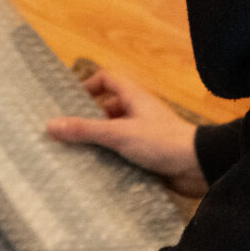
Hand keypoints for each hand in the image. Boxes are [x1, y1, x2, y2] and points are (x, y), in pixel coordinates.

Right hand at [46, 68, 206, 196]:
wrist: (198, 167)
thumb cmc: (162, 142)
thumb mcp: (119, 134)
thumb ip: (86, 130)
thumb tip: (51, 125)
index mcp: (134, 97)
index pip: (107, 80)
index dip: (87, 86)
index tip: (68, 102)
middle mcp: (139, 112)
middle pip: (107, 108)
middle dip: (87, 120)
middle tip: (64, 133)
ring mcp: (144, 134)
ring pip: (114, 132)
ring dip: (98, 141)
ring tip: (74, 153)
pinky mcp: (148, 154)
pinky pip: (123, 152)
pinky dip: (110, 158)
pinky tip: (96, 170)